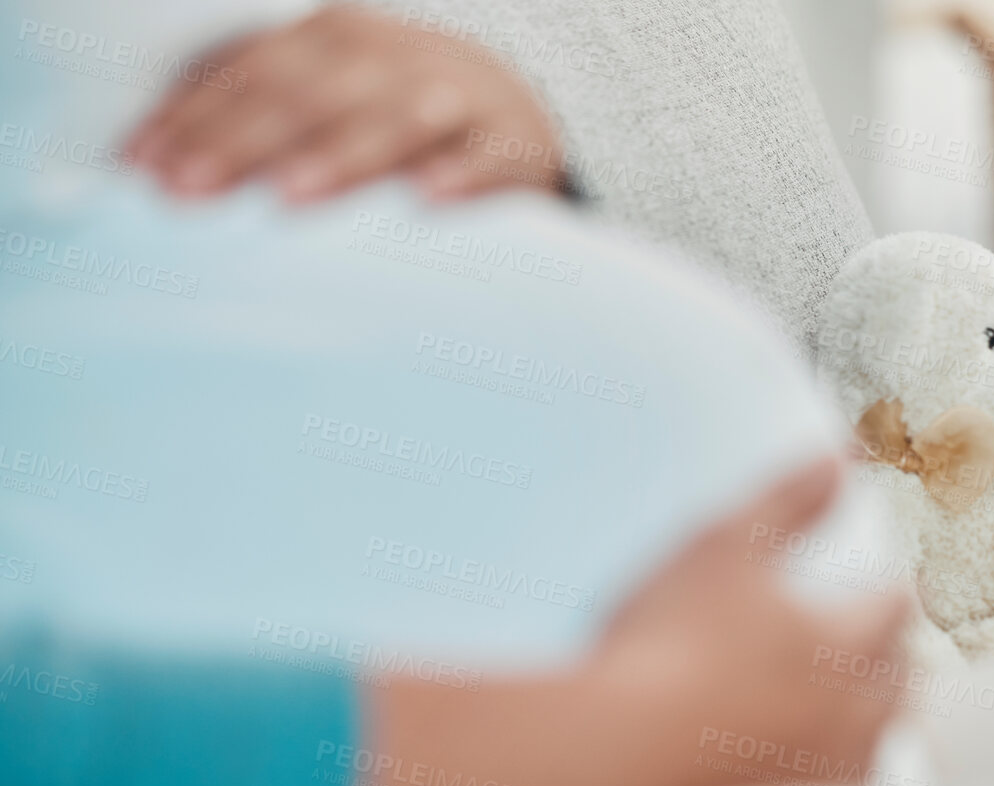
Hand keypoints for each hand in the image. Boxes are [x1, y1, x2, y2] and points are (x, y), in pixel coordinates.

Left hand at [125, 4, 565, 203]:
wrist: (516, 110)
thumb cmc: (389, 111)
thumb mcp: (320, 89)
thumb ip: (243, 108)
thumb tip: (137, 158)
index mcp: (331, 37)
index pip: (252, 74)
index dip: (196, 118)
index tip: (145, 170)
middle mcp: (390, 58)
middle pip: (310, 96)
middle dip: (247, 142)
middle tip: (192, 192)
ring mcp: (455, 99)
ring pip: (395, 122)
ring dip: (342, 155)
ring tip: (292, 196)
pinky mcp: (513, 146)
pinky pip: (488, 160)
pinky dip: (461, 176)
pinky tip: (428, 199)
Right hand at [587, 457, 915, 785]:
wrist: (610, 761)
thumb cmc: (664, 646)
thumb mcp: (721, 546)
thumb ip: (786, 497)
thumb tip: (842, 456)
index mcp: (846, 643)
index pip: (893, 606)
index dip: (883, 591)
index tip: (877, 586)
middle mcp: (853, 715)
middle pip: (897, 681)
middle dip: (886, 660)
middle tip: (872, 649)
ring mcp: (826, 779)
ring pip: (874, 746)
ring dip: (866, 724)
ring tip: (844, 715)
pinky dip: (826, 783)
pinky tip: (801, 782)